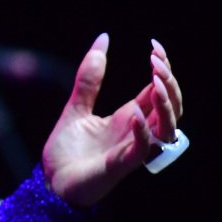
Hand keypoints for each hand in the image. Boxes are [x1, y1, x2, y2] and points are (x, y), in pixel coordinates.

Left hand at [42, 34, 184, 206]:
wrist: (50, 183)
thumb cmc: (67, 151)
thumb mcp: (77, 106)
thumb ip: (89, 79)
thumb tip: (102, 39)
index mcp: (129, 117)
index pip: (158, 91)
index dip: (163, 70)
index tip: (155, 47)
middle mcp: (136, 132)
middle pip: (172, 107)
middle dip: (170, 83)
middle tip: (157, 62)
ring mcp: (131, 149)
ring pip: (167, 128)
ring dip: (166, 104)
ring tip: (154, 81)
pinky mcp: (120, 165)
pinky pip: (142, 149)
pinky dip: (143, 130)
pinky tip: (136, 113)